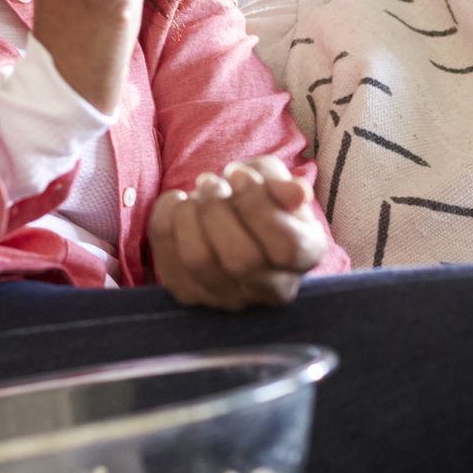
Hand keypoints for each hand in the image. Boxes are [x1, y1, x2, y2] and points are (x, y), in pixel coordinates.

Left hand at [147, 156, 327, 308]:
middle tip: (212, 182)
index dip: (258, 205)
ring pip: (198, 260)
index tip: (239, 175)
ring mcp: (229, 298)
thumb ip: (284, 185)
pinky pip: (167, 257)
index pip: (286, 246)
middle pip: (240, 258)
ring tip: (197, 194)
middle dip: (218, 208)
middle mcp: (273, 288)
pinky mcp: (190, 293)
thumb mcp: (274, 180)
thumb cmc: (258, 196)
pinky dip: (166, 218)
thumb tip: (298, 192)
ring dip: (190, 214)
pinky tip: (179, 203)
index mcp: (306, 255)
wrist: (230, 215)